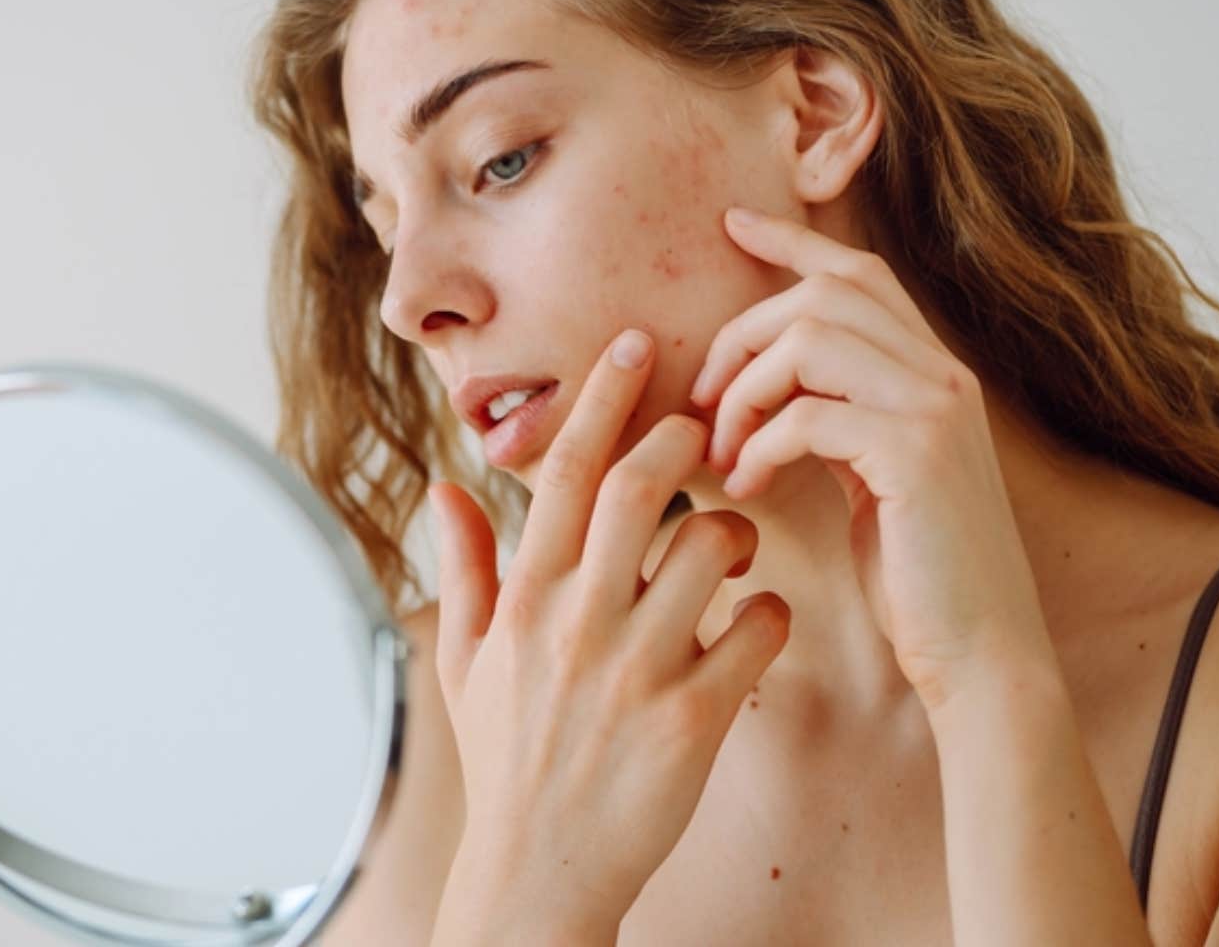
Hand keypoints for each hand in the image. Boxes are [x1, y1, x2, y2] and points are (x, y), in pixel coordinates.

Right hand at [426, 328, 791, 942]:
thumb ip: (464, 567)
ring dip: (736, 530)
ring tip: (731, 548)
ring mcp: (639, 669)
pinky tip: (758, 625)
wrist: (540, 874)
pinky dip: (772, 613)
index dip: (605, 396)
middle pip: (644, 485)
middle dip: (685, 436)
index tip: (635, 344)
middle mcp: (579, 622)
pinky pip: (760, 631)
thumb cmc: (507, 763)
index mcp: (526, 599)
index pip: (568, 471)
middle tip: (708, 422)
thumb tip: (446, 486)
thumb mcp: (465, 662)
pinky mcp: (695, 718)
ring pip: (713, 547)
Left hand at [689, 206, 1050, 709]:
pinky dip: (759, 444)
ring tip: (722, 452)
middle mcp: (945, 375)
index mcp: (935, 373)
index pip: (859, 272)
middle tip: (703, 403)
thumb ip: (835, 420)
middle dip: (743, 336)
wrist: (982, 654)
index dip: (792, 241)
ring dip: (744, 391)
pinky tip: (745, 486)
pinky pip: (809, 412)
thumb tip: (761, 389)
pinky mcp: (915, 454)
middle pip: (823, 294)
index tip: (731, 225)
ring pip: (810, 339)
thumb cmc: (916, 578)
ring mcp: (936, 409)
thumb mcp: (871, 478)